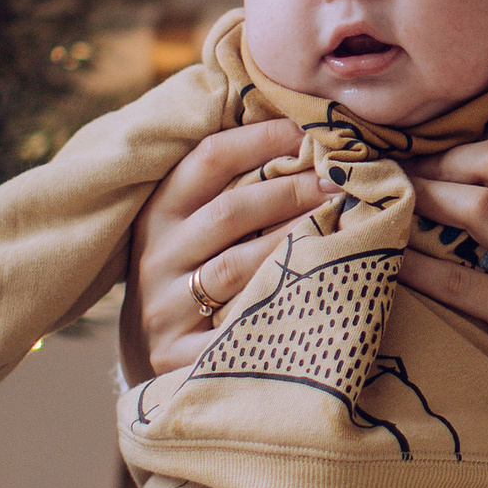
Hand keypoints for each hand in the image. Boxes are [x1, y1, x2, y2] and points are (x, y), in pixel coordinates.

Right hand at [123, 116, 317, 380]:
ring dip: (293, 242)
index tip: (311, 131)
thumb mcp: (189, 228)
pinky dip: (277, 306)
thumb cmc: (188, 275)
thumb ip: (229, 187)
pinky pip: (236, 328)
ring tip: (339, 226)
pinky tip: (316, 292)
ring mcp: (164, 308)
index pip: (209, 158)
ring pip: (236, 267)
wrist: (147, 355)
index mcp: (158, 212)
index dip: (263, 139)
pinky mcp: (176, 357)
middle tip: (339, 183)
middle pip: (230, 211)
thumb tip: (300, 133)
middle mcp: (156, 256)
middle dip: (292, 191)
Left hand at [398, 119, 487, 425]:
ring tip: (395, 205)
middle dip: (443, 158)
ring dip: (426, 197)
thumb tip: (476, 183)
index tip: (445, 147)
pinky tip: (390, 262)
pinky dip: (416, 266)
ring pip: (481, 207)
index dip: (484, 132)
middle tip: (407, 173)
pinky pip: (459, 281)